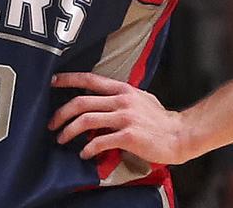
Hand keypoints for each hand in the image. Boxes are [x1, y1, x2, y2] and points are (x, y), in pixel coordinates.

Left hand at [49, 73, 192, 164]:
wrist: (181, 134)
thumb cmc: (160, 119)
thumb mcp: (139, 98)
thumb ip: (119, 97)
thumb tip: (99, 100)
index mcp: (122, 89)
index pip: (89, 79)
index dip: (67, 79)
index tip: (51, 82)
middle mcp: (121, 101)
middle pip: (80, 102)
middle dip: (61, 113)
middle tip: (52, 124)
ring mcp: (125, 118)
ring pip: (86, 120)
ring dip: (69, 131)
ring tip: (62, 138)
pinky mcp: (128, 136)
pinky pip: (99, 141)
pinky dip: (87, 148)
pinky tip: (84, 154)